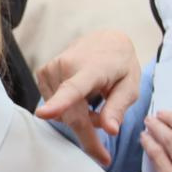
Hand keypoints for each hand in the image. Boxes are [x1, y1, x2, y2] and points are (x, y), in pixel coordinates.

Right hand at [35, 29, 139, 166]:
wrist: (105, 40)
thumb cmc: (119, 65)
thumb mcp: (129, 87)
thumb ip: (117, 108)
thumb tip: (110, 130)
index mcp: (91, 69)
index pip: (73, 89)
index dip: (58, 104)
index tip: (43, 114)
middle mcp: (66, 66)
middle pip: (70, 115)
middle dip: (88, 130)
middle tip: (106, 122)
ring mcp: (50, 69)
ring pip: (62, 115)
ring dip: (79, 117)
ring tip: (93, 100)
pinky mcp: (42, 74)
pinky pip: (54, 107)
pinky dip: (68, 110)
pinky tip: (79, 97)